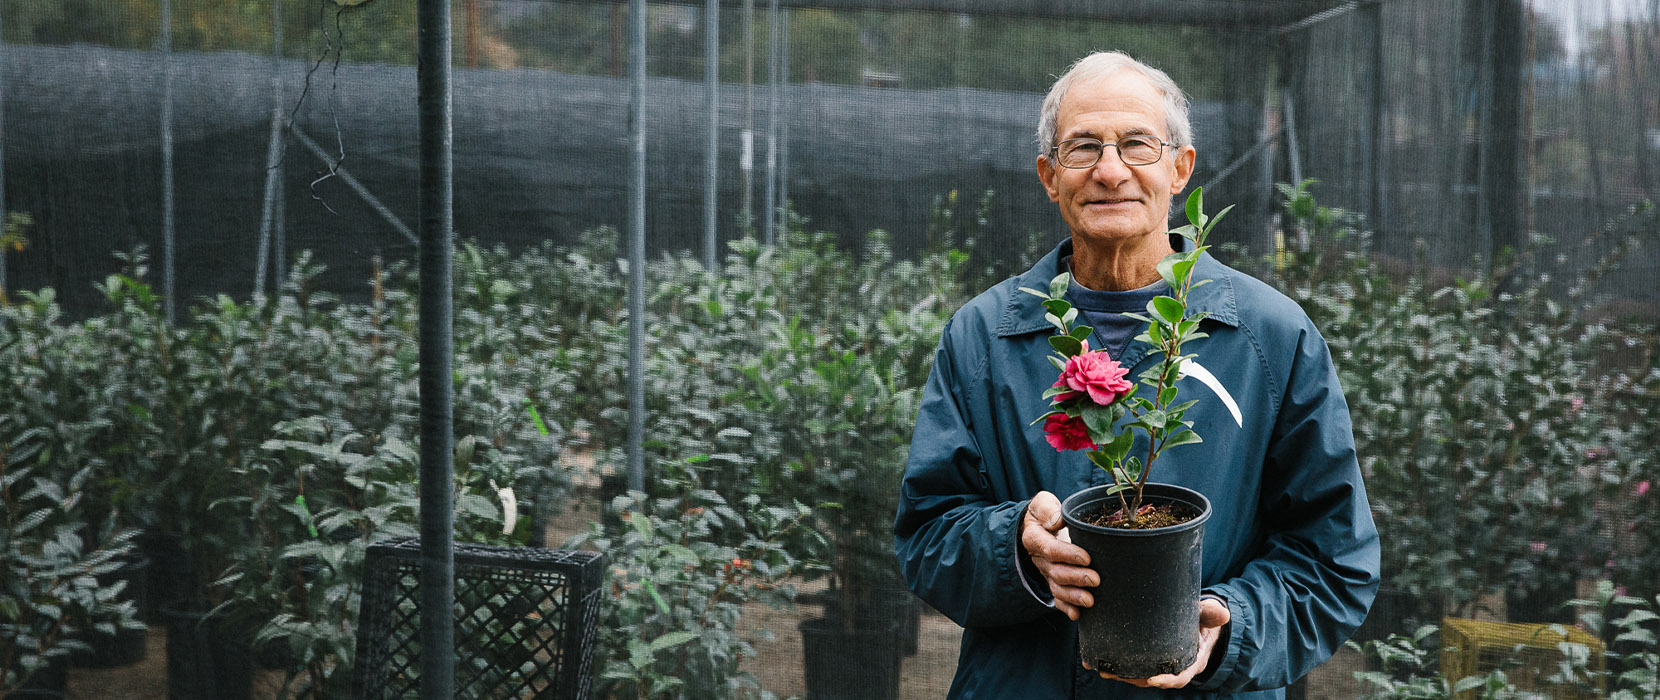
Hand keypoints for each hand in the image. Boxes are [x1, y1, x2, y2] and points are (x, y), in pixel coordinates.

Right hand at [1020, 491, 1096, 619]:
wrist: (1036, 526)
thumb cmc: (1043, 513)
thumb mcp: (1041, 503)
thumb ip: (1047, 509)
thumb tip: (1057, 522)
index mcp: (1035, 538)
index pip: (1050, 549)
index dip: (1068, 554)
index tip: (1087, 557)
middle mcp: (1039, 559)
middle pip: (1055, 572)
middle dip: (1076, 578)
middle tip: (1095, 579)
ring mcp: (1046, 573)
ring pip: (1057, 588)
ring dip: (1073, 596)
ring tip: (1090, 601)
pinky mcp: (1053, 582)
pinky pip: (1057, 599)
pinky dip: (1066, 608)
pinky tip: (1077, 614)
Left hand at [1089, 597, 1230, 688]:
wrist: (1196, 624)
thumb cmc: (1203, 621)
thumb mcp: (1209, 617)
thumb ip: (1211, 614)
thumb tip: (1222, 613)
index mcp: (1189, 662)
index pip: (1178, 677)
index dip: (1166, 680)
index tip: (1153, 680)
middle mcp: (1171, 667)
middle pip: (1151, 679)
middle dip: (1132, 678)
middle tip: (1115, 672)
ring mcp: (1156, 664)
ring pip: (1136, 674)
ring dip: (1118, 673)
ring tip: (1100, 667)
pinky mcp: (1143, 657)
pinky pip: (1128, 664)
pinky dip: (1112, 663)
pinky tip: (1091, 658)